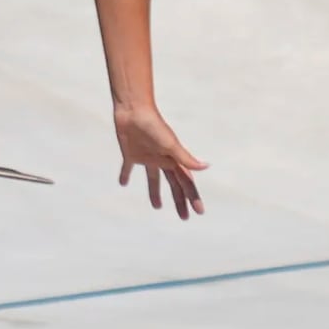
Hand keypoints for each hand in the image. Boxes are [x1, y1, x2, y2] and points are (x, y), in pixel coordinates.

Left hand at [112, 102, 208, 216]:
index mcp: (173, 159)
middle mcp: (162, 160)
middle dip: (179, 200)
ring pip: (153, 179)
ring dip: (155, 192)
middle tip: (184, 218)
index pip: (186, 183)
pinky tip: (122, 183)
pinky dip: (125, 175)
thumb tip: (206, 167)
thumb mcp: (170, 144)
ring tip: (157, 207)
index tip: (199, 212)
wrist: (133, 110)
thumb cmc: (154, 126)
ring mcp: (146, 157)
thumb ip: (185, 158)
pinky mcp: (130, 154)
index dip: (193, 197)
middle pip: (173, 184)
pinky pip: (127, 168)